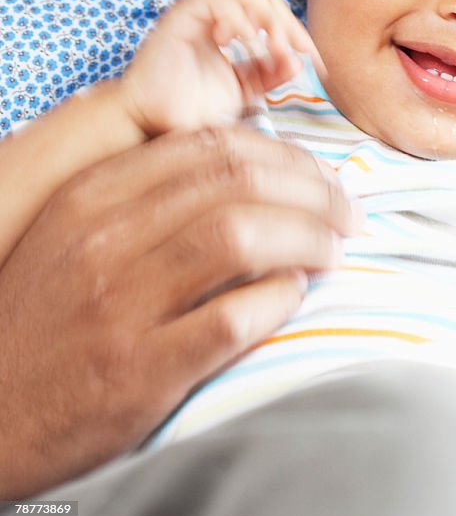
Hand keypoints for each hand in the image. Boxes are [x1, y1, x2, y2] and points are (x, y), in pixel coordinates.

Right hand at [0, 125, 360, 497]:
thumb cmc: (48, 316)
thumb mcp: (77, 233)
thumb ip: (150, 193)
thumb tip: (255, 168)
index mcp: (95, 195)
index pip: (215, 146)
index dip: (286, 154)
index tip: (320, 174)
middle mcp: (105, 239)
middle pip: (239, 182)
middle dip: (313, 190)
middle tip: (348, 211)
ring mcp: (120, 304)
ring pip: (242, 237)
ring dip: (307, 237)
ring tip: (334, 249)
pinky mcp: (139, 370)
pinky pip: (232, 316)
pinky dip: (278, 299)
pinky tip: (296, 294)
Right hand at [121, 0, 319, 136]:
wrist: (152, 125)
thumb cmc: (192, 109)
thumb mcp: (244, 91)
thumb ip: (272, 74)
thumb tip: (300, 61)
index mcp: (228, 24)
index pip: (269, 7)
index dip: (295, 29)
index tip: (315, 59)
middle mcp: (212, 13)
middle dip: (285, 18)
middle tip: (297, 49)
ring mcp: (194, 12)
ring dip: (263, 10)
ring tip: (272, 43)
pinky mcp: (177, 19)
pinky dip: (236, 15)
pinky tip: (246, 41)